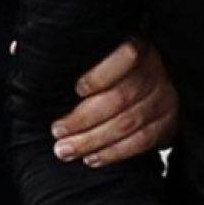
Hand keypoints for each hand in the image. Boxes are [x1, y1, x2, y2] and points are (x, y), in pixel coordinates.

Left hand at [50, 38, 178, 167]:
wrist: (159, 84)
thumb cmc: (117, 67)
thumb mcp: (104, 51)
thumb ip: (81, 57)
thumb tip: (35, 63)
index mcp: (141, 46)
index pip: (127, 57)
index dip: (101, 75)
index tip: (77, 89)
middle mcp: (157, 72)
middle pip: (121, 98)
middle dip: (84, 118)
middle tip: (58, 131)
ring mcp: (166, 100)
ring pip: (128, 124)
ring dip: (93, 140)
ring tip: (65, 149)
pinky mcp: (168, 124)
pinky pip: (141, 142)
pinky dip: (113, 153)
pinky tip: (91, 157)